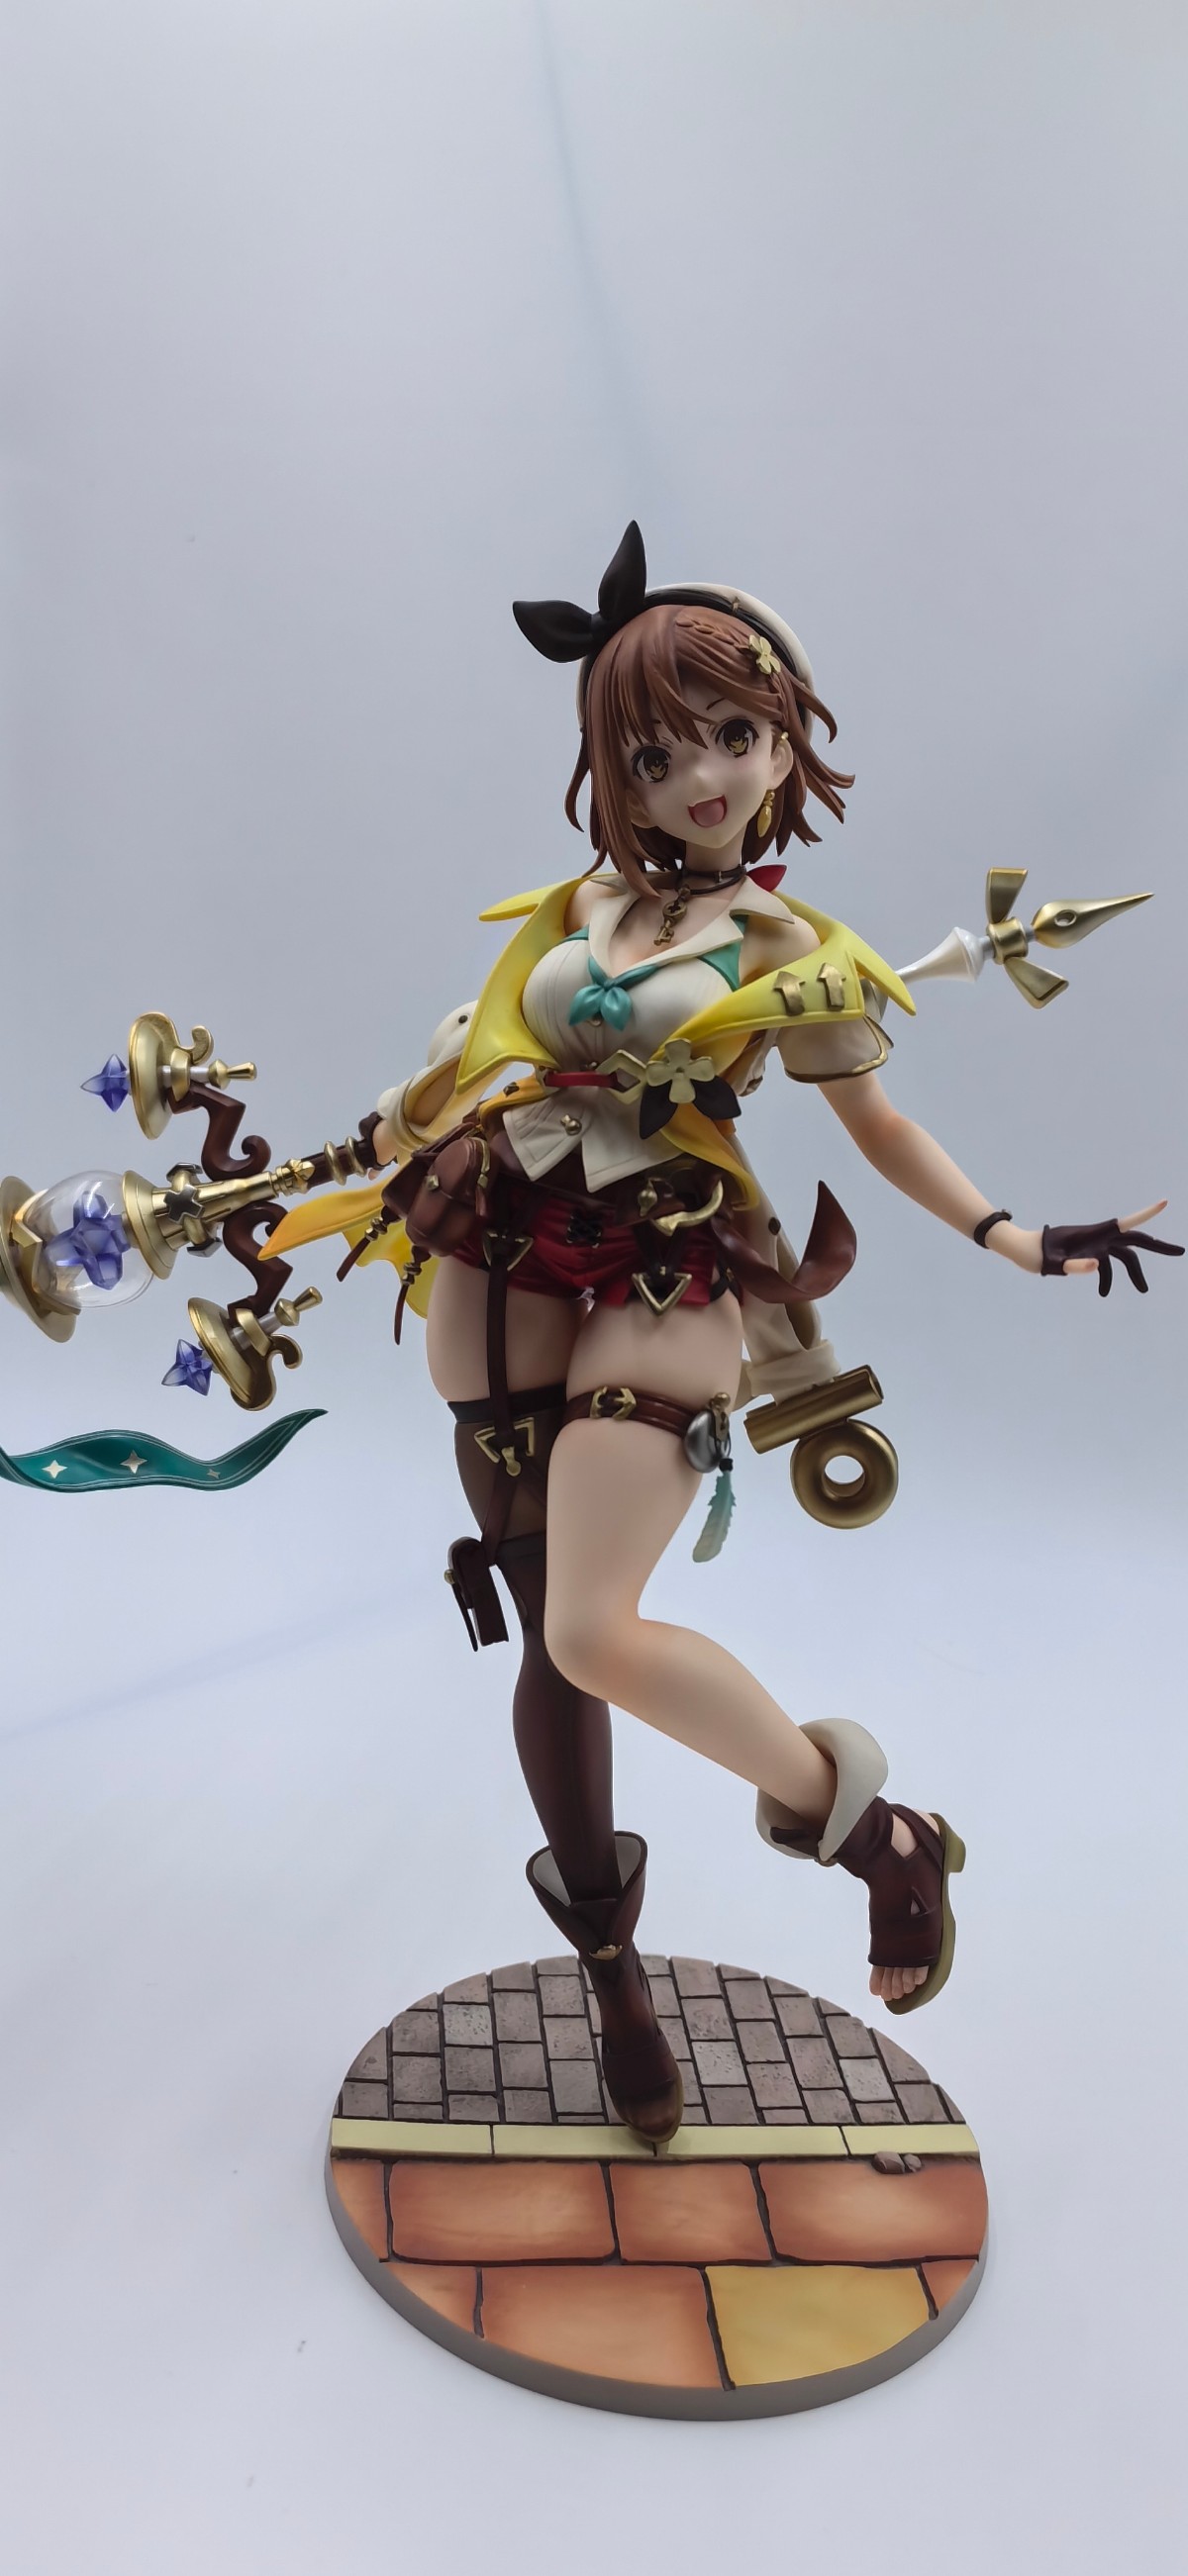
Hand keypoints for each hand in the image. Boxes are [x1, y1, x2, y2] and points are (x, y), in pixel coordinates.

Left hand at [1039, 1201, 1182, 1295]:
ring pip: (1124, 1258)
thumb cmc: (1036, 1254)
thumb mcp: (1052, 1263)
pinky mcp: (1090, 1253)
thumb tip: (1098, 1266)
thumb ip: (1074, 1265)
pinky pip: (1106, 1266)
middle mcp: (1100, 1238)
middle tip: (1180, 1252)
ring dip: (1134, 1274)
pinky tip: (1103, 1294)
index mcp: (1094, 1235)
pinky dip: (1107, 1280)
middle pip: (1136, 1241)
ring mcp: (1096, 1245)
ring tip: (1143, 1291)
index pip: (1125, 1223)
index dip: (1146, 1214)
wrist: (1024, 1250)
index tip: (1165, 1202)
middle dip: (1158, 1247)